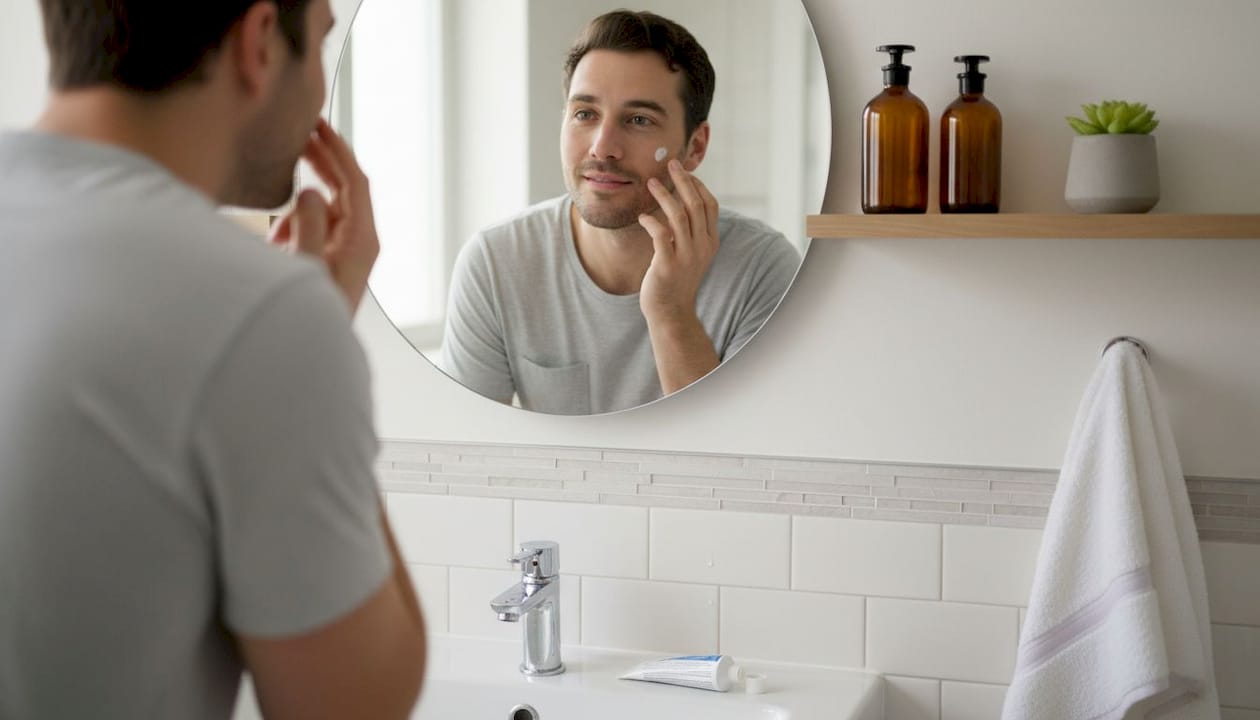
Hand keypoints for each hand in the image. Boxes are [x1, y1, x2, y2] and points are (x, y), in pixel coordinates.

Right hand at [269, 118, 379, 312]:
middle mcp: (358, 241)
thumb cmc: (313, 314)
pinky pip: (312, 229)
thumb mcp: (306, 264)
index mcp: (362, 239)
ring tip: (279, 233)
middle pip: (343, 187)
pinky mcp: (330, 260)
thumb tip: (309, 190)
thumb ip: (308, 223)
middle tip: (298, 132)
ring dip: (298, 207)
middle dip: (321, 160)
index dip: (338, 149)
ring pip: (323, 208)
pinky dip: (293, 227)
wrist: (309, 354)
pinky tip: (277, 246)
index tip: (319, 123)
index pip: (356, 181)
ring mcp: (345, 250)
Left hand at [637, 159, 719, 325]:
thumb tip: (682, 202)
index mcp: (711, 241)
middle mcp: (702, 247)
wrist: (671, 311)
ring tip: (650, 182)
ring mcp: (687, 256)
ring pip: (679, 215)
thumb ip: (691, 231)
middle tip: (670, 164)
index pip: (710, 205)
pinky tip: (642, 216)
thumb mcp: (691, 253)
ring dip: (664, 195)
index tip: (684, 172)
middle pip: (696, 204)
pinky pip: (661, 234)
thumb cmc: (676, 279)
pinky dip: (651, 221)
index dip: (698, 185)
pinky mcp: (668, 264)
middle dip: (683, 181)